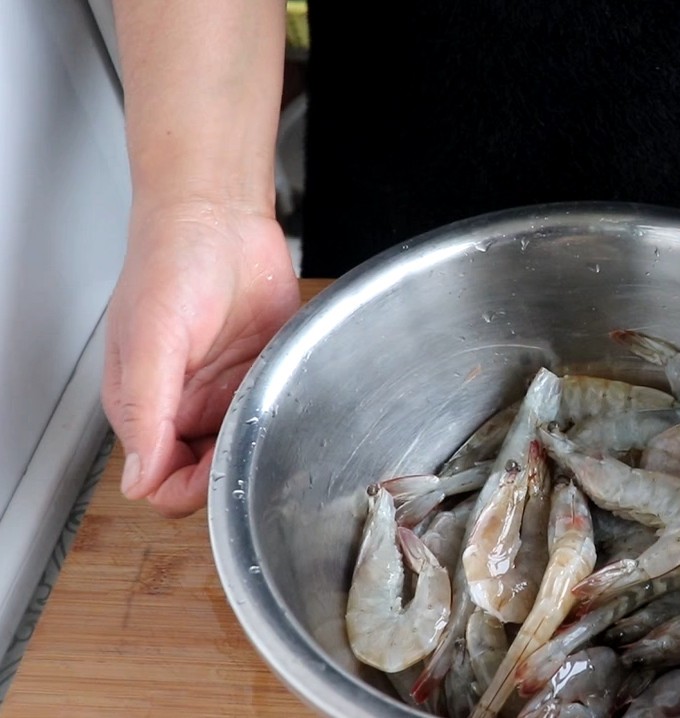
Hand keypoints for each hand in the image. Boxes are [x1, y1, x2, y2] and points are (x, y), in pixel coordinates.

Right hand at [103, 200, 299, 516]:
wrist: (220, 217)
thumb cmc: (171, 263)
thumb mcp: (150, 338)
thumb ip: (146, 409)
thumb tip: (138, 478)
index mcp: (146, 407)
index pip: (163, 482)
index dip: (189, 489)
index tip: (218, 472)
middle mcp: (186, 406)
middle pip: (208, 474)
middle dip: (230, 472)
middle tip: (255, 444)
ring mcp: (227, 392)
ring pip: (246, 448)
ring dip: (262, 445)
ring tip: (275, 418)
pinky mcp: (263, 373)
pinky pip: (276, 412)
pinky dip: (286, 415)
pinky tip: (292, 402)